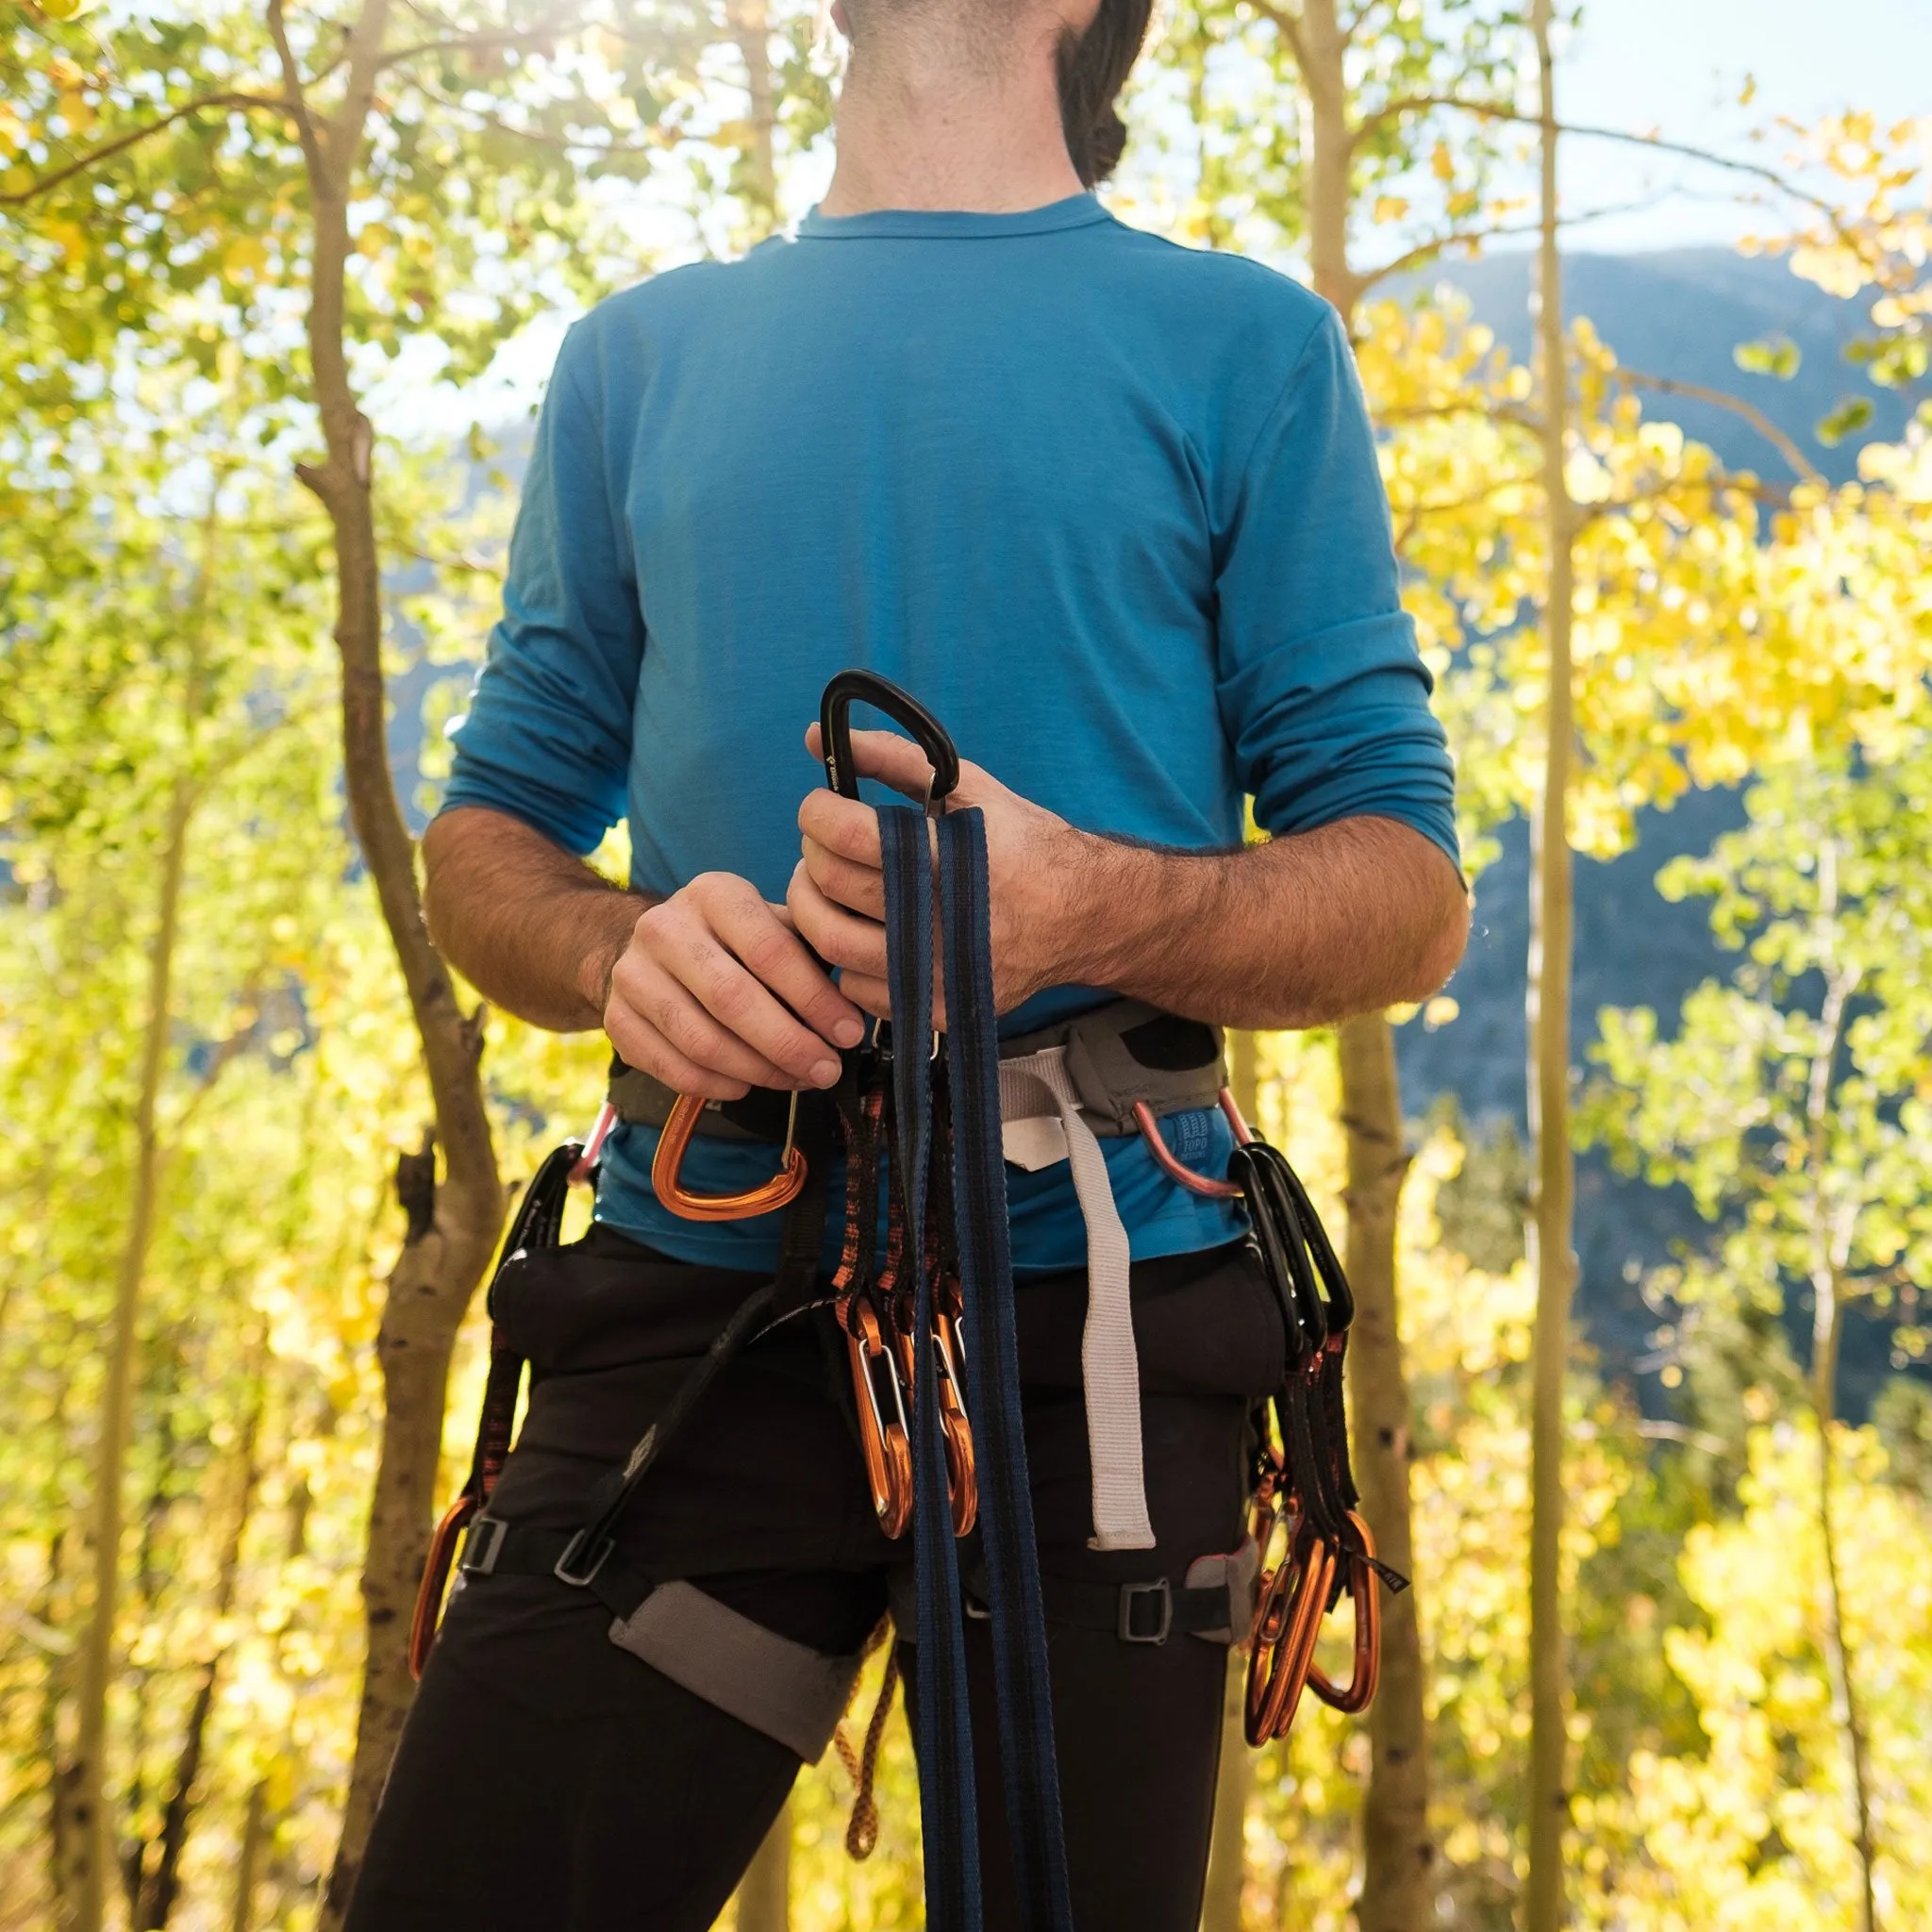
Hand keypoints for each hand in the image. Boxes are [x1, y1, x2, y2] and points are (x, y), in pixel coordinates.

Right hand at [596, 872, 865, 1099]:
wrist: (651, 949)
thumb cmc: (733, 942)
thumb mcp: (769, 924)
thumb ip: (809, 951)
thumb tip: (862, 1000)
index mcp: (713, 894)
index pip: (769, 950)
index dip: (814, 999)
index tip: (848, 1033)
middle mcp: (664, 926)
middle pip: (733, 999)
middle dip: (789, 1043)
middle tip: (827, 1070)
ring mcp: (632, 973)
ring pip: (701, 1040)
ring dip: (759, 1071)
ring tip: (798, 1081)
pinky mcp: (616, 1018)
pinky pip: (673, 1067)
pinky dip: (717, 1086)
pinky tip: (749, 1086)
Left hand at [789, 724, 1086, 1023]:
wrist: (1081, 916)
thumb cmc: (1020, 845)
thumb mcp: (969, 788)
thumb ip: (892, 758)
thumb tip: (813, 737)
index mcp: (949, 857)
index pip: (848, 834)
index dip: (817, 813)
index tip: (821, 807)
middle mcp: (941, 920)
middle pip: (830, 884)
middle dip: (812, 852)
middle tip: (825, 843)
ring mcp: (936, 971)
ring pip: (829, 939)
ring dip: (814, 904)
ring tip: (830, 885)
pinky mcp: (935, 1008)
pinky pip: (853, 985)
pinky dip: (845, 954)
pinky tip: (864, 929)